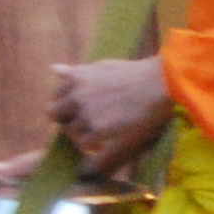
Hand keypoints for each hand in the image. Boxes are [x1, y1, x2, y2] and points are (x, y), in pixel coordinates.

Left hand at [48, 56, 172, 169]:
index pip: (56, 97)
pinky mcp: (98, 131)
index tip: (79, 110)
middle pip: (56, 117)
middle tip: (87, 124)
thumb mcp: (103, 67)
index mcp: (76, 78)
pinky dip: (94, 146)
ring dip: (83, 135)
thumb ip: (77, 72)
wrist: (159, 84)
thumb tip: (54, 68)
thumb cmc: (136, 74)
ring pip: (71, 133)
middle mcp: (77, 96)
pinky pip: (85, 145)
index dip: (66, 106)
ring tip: (102, 133)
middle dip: (68, 121)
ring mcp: (86, 114)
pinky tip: (107, 141)